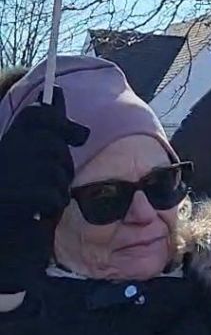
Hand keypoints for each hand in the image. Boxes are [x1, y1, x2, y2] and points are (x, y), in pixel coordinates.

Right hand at [0, 89, 88, 291]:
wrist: (2, 242)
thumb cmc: (19, 195)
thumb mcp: (32, 158)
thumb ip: (47, 129)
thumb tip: (57, 92)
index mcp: (7, 143)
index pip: (35, 116)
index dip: (57, 120)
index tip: (78, 136)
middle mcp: (5, 154)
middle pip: (52, 145)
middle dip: (62, 164)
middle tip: (52, 180)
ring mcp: (7, 177)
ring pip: (55, 171)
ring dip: (58, 187)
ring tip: (43, 198)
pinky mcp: (11, 200)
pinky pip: (50, 195)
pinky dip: (51, 204)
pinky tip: (40, 211)